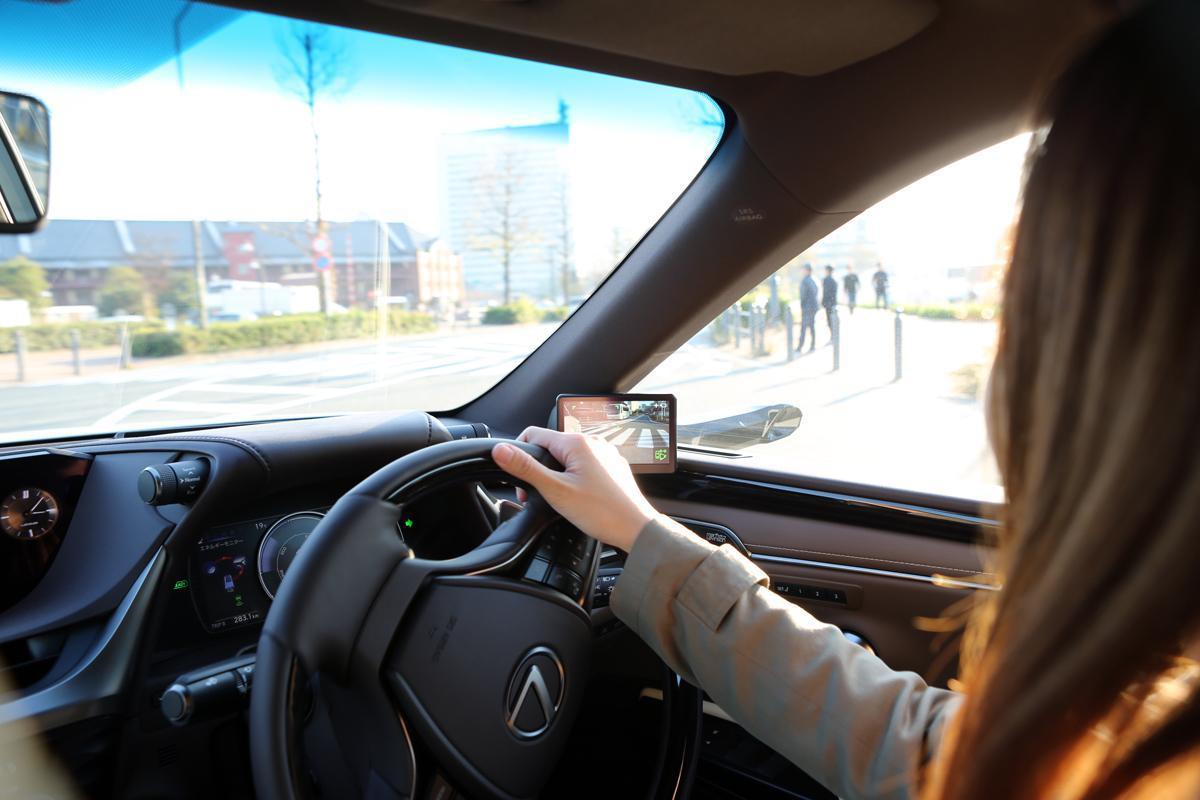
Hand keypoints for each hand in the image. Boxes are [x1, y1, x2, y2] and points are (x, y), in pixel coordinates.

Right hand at [492, 427, 657, 551]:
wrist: (636, 529)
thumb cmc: (602, 512)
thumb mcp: (556, 491)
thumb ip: (526, 468)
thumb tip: (501, 450)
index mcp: (577, 442)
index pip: (533, 434)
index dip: (519, 455)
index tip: (519, 480)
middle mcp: (592, 442)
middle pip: (550, 447)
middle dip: (538, 469)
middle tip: (537, 496)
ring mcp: (604, 454)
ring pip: (567, 458)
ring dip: (556, 475)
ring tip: (559, 499)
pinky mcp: (611, 467)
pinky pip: (584, 466)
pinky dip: (573, 478)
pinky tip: (578, 498)